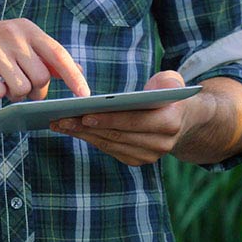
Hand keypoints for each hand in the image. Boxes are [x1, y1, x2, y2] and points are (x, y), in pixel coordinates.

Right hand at [0, 18, 89, 101]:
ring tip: (3, 85)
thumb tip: (77, 70)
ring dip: (14, 94)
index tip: (85, 95)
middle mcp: (12, 34)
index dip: (73, 76)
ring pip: (21, 87)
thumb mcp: (17, 45)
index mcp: (26, 28)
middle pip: (40, 77)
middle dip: (34, 90)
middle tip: (20, 88)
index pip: (57, 54)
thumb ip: (45, 57)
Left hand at [50, 71, 209, 165]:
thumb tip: (151, 90)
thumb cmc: (169, 94)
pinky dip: (88, 139)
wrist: (182, 120)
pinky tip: (71, 129)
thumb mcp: (173, 82)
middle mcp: (161, 144)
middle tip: (61, 118)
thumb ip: (168, 81)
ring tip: (59, 123)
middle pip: (117, 135)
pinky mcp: (137, 160)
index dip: (109, 119)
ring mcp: (149, 155)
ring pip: (109, 144)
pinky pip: (108, 149)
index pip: (135, 122)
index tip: (84, 114)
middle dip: (86, 127)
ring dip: (81, 135)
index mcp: (170, 123)